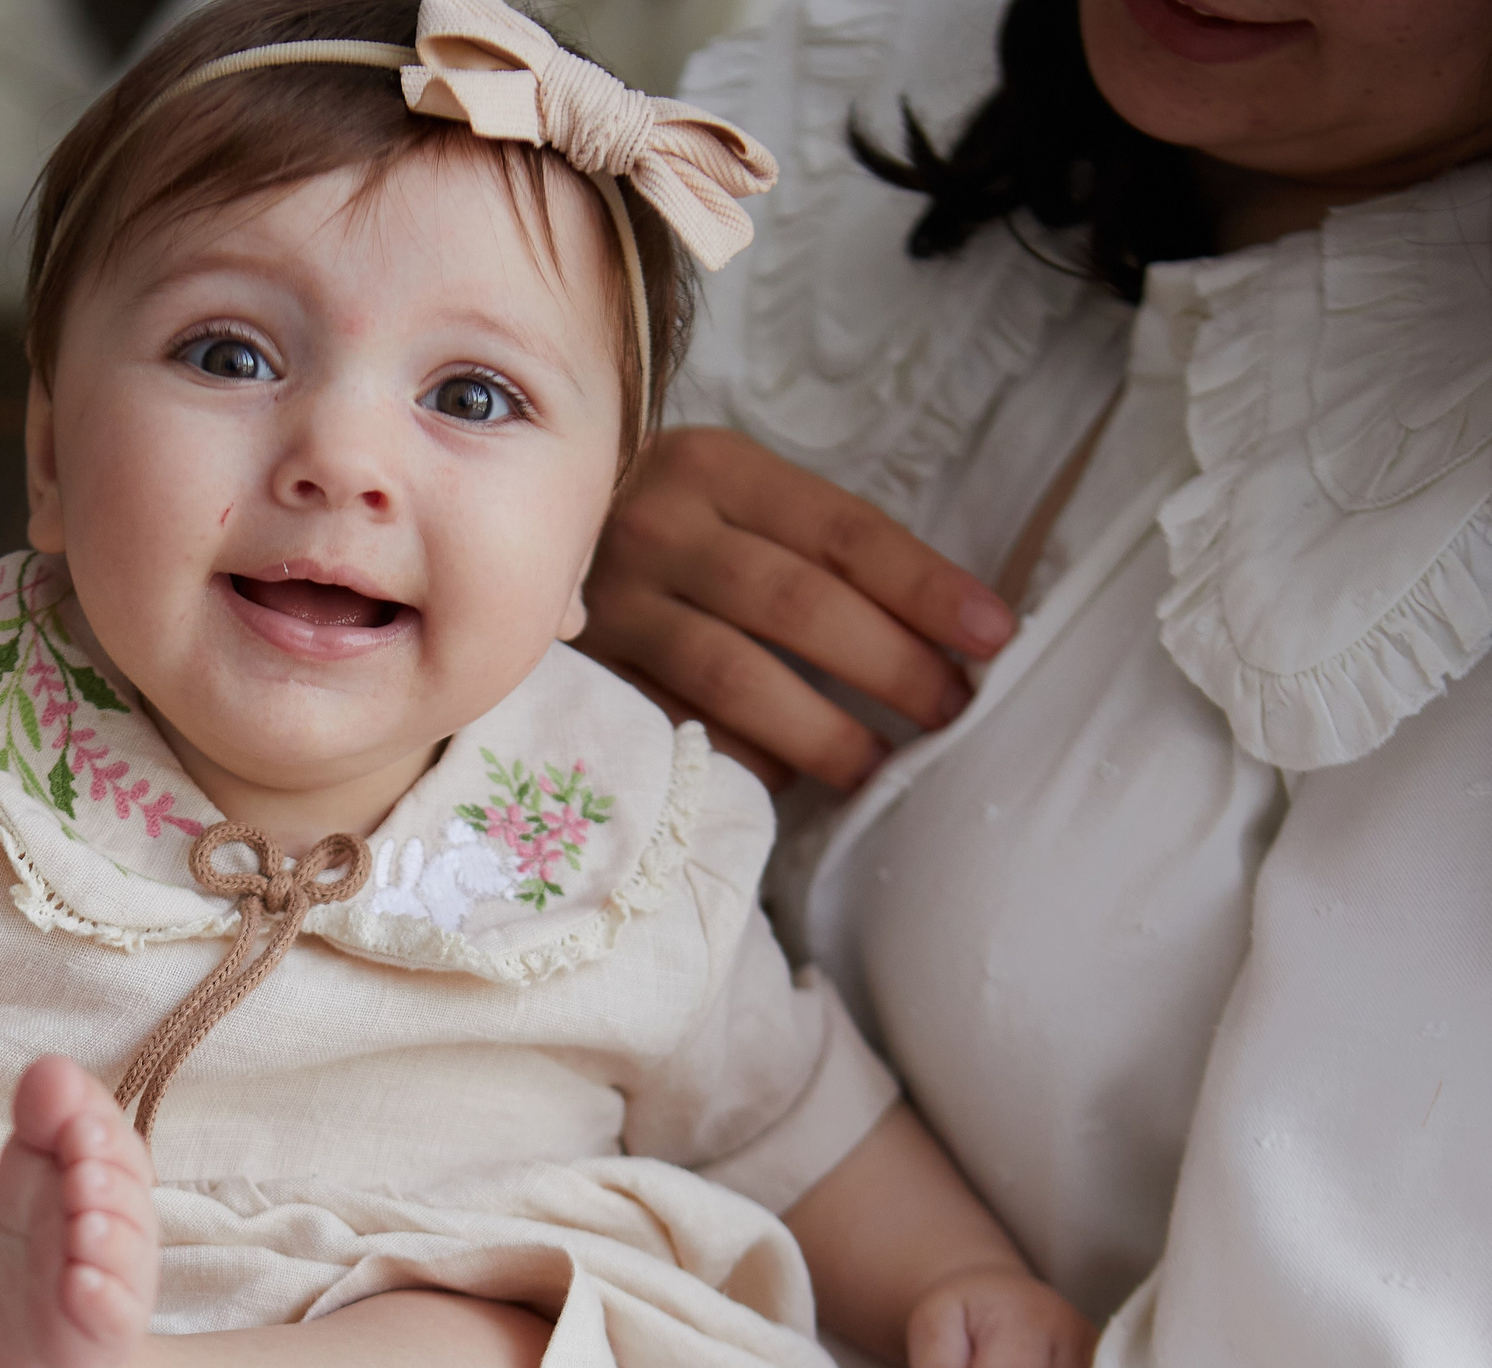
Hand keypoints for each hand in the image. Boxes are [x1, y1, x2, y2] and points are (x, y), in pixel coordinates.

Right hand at [584, 427, 1015, 789]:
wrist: (497, 526)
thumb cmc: (659, 524)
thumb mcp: (726, 496)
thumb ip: (807, 543)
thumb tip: (944, 631)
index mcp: (714, 469)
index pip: (841, 530)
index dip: (925, 586)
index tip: (993, 634)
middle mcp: (657, 526)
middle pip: (794, 604)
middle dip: (889, 666)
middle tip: (950, 714)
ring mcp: (609, 600)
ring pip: (733, 673)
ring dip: (822, 730)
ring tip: (879, 766)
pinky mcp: (577, 668)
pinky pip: (672, 723)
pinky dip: (740, 755)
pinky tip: (787, 776)